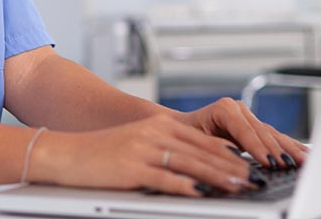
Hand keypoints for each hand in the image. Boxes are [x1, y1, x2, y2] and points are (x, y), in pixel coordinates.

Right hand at [28, 114, 258, 196]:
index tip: (250, 166)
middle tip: (255, 179)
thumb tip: (197, 172)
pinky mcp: (132, 167)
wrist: (65, 154)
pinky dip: (186, 187)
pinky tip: (201, 195)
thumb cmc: (101, 155)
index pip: (203, 141)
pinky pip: (165, 179)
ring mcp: (144, 149)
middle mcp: (155, 133)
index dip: (229, 155)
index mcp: (159, 125)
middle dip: (232, 167)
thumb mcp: (138, 145)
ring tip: (239, 187)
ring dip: (218, 177)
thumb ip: (167, 152)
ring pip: (190, 164)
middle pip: (202, 151)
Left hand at [178, 97, 308, 169]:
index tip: (270, 163)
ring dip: (290, 149)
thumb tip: (234, 158)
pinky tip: (303, 154)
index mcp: (224, 108)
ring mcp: (249, 117)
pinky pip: (275, 138)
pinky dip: (289, 147)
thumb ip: (214, 147)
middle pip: (263, 133)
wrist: (178, 127)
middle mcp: (239, 109)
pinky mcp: (255, 128)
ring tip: (305, 161)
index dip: (258, 148)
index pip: (246, 131)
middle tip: (291, 166)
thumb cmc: (182, 135)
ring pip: (273, 135)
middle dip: (278, 151)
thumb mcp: (194, 141)